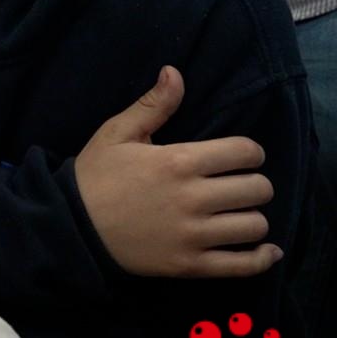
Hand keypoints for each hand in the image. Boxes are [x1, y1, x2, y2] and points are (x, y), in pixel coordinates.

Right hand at [74, 66, 281, 276]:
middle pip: (258, 189)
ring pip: (255, 226)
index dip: (250, 152)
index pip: (245, 152)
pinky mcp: (189, 265)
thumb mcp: (116, 134)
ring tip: (238, 214)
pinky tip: (266, 251)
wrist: (70, 227)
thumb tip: (175, 72)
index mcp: (178, 161)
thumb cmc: (95, 177)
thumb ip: (152, 105)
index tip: (239, 157)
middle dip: (254, 183)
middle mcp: (192, 199)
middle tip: (237, 186)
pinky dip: (262, 259)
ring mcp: (192, 235)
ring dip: (253, 218)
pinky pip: (242, 265)